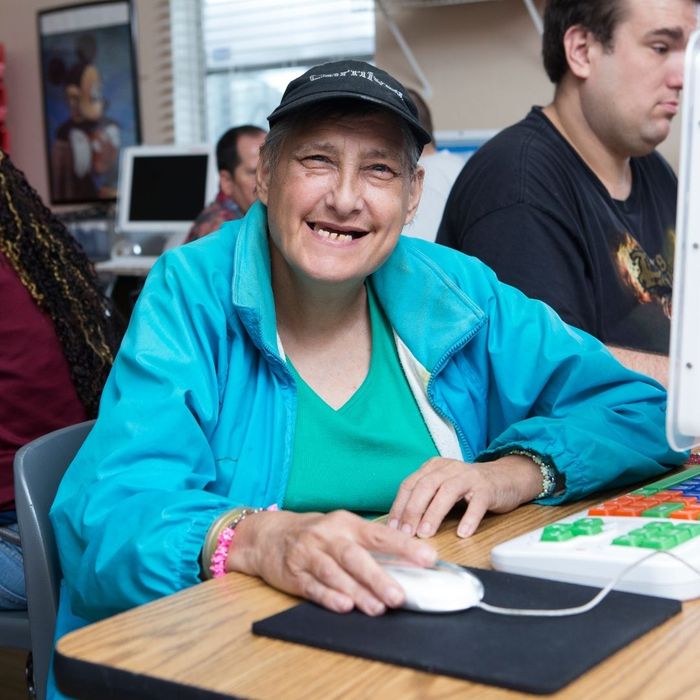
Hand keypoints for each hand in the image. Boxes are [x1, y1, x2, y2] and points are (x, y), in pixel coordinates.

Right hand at [227, 509, 436, 615]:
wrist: (269, 535)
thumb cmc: (317, 535)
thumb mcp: (342, 530)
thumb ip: (370, 544)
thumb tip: (410, 562)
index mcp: (347, 523)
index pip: (379, 534)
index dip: (404, 546)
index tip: (428, 557)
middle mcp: (328, 536)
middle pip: (355, 556)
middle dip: (378, 577)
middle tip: (399, 596)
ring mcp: (309, 554)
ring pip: (335, 573)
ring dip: (357, 591)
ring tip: (377, 608)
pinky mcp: (294, 573)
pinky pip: (313, 586)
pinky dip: (329, 596)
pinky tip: (344, 606)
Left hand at [387, 455, 541, 538]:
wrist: (506, 477)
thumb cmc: (469, 487)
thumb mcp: (443, 486)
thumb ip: (425, 498)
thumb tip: (401, 525)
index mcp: (434, 467)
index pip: (410, 484)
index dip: (399, 506)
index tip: (392, 527)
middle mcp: (449, 468)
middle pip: (425, 486)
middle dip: (412, 510)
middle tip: (405, 533)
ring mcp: (469, 477)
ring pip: (447, 492)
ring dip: (434, 514)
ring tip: (425, 533)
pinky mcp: (487, 489)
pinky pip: (477, 504)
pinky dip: (469, 519)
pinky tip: (462, 533)